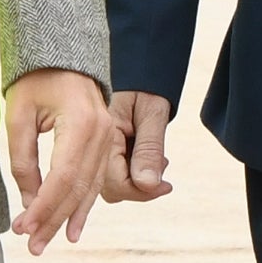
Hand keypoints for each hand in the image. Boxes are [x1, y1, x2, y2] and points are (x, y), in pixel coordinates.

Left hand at [4, 67, 110, 251]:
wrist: (63, 56)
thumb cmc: (36, 79)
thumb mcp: (19, 115)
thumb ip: (23, 160)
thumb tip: (29, 201)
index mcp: (81, 123)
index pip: (62, 177)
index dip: (43, 207)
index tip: (23, 228)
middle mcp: (102, 133)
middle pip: (78, 188)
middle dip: (53, 220)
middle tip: (32, 245)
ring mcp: (107, 139)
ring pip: (89, 189)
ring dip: (66, 218)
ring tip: (46, 242)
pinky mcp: (105, 143)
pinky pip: (95, 181)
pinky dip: (82, 206)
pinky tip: (71, 228)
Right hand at [101, 88, 177, 202]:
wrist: (140, 70)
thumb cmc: (147, 86)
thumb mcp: (152, 114)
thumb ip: (149, 149)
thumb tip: (147, 185)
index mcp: (101, 136)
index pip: (115, 183)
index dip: (141, 191)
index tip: (166, 185)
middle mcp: (95, 147)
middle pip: (111, 189)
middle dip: (139, 187)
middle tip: (162, 166)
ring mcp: (99, 150)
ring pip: (114, 185)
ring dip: (138, 181)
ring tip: (158, 160)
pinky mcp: (106, 151)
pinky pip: (116, 174)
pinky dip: (135, 173)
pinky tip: (150, 157)